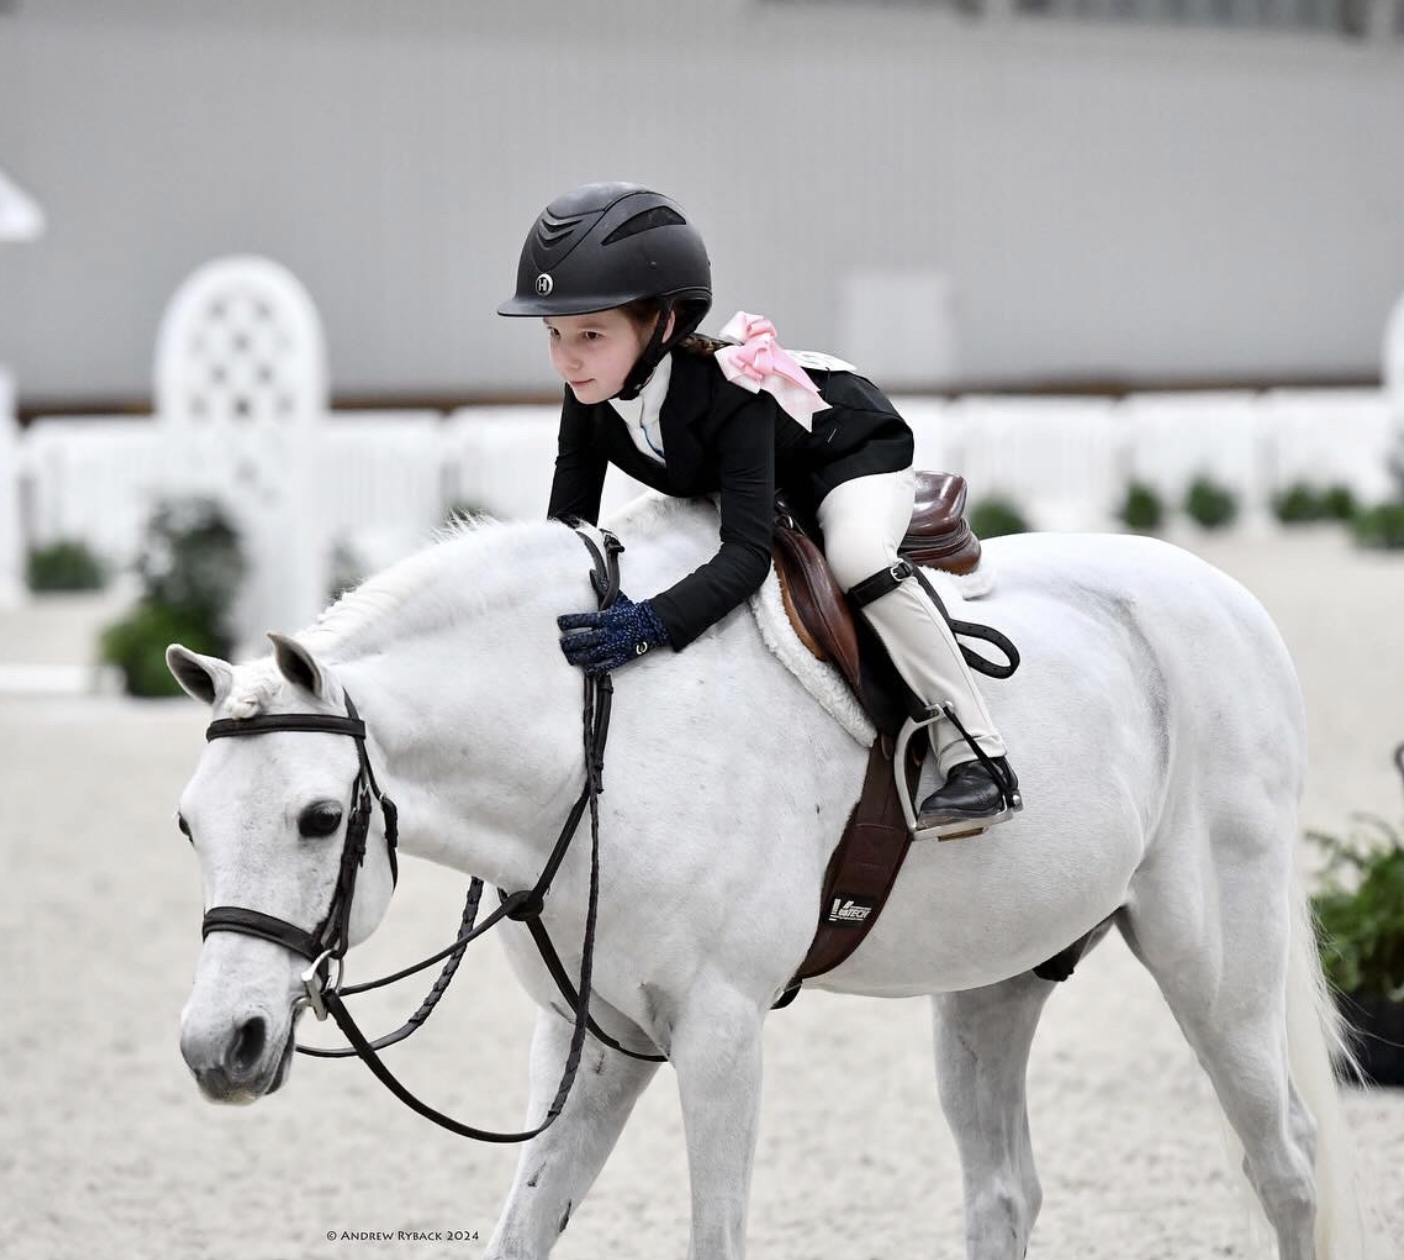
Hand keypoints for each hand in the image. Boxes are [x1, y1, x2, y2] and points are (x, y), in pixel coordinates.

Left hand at [556, 593, 670, 676]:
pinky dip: (594, 668)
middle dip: (570, 643)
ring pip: (592, 654)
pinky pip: (605, 665)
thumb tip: (591, 573)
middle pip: (584, 639)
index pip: (584, 619)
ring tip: (569, 657)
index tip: (559, 623)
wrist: (652, 624)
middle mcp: (609, 632)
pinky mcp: (621, 657)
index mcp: (607, 617)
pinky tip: (585, 668)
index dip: (569, 622)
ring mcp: (615, 646)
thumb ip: (602, 588)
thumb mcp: (617, 598)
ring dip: (577, 657)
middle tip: (561, 645)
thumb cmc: (631, 611)